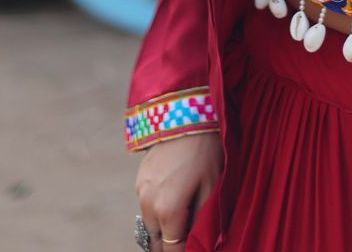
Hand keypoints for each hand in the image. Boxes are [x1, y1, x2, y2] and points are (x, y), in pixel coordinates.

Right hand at [136, 132, 222, 248]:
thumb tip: (195, 241)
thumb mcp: (211, 188)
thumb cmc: (205, 151)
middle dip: (171, 244)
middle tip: (188, 239)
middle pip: (156, 242)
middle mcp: (148, 204)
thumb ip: (200, 221)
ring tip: (183, 219)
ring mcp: (141, 191)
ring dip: (163, 228)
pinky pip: (146, 205)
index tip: (194, 248)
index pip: (171, 250)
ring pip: (150, 224)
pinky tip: (175, 197)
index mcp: (167, 211)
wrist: (185, 114)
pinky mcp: (140, 178)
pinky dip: (157, 210)